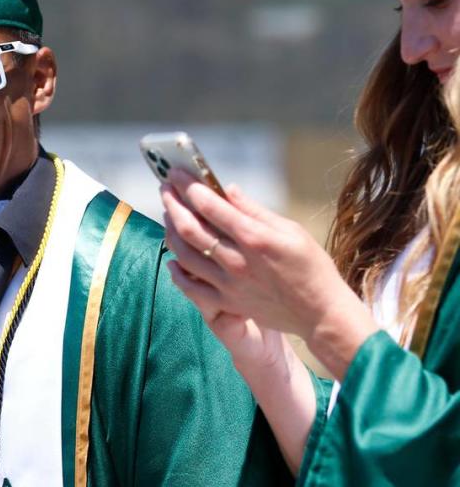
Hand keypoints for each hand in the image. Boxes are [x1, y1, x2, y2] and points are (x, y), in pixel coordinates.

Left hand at [161, 170, 376, 377]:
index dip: (187, 186)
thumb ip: (254, 210)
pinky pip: (190, 287)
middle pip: (189, 228)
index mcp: (254, 237)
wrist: (320, 313)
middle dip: (172, 203)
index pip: (209, 205)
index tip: (175, 173)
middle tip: (164, 189)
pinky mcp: (226, 303)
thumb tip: (227, 188)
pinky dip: (176, 272)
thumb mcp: (290, 230)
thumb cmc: (310, 266)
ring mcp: (228, 284)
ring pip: (184, 254)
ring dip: (170, 231)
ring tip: (168, 216)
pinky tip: (172, 258)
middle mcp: (236, 261)